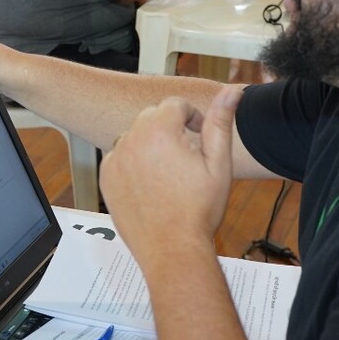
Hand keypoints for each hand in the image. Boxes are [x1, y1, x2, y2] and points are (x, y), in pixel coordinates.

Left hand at [100, 87, 243, 272]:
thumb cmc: (199, 209)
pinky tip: (151, 184)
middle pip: (152, 116)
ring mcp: (114, 159)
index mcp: (159, 131)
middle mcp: (131, 140)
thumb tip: (232, 90)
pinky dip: (133, 162)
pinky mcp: (106, 177)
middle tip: (186, 157)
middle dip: (170, 128)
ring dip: (150, 143)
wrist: (173, 249)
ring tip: (169, 172)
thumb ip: (221, 121)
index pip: (175, 104)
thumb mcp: (218, 163)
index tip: (199, 137)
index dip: (192, 117)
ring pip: (134, 135)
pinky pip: (119, 156)